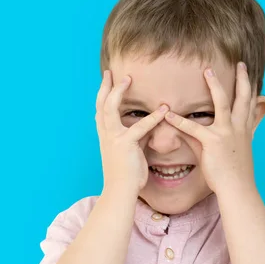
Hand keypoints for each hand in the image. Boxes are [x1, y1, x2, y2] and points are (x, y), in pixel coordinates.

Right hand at [95, 70, 168, 194]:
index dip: (103, 96)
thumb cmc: (127, 175)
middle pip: (100, 105)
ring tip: (128, 79)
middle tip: (109, 72)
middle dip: (104, 87)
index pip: (101, 111)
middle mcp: (105, 135)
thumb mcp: (131, 151)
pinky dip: (153, 117)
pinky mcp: (125, 144)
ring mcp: (113, 138)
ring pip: (110, 109)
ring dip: (118, 92)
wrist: (120, 191)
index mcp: (105, 136)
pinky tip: (164, 109)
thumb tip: (149, 126)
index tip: (107, 82)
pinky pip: (140, 127)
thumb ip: (138, 136)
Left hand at [164, 62, 257, 193]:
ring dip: (215, 85)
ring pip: (223, 102)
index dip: (252, 90)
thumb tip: (204, 132)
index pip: (250, 106)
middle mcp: (239, 128)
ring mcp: (228, 133)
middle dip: (242, 79)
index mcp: (245, 131)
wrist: (238, 189)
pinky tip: (168, 114)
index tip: (251, 76)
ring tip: (207, 71)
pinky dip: (179, 121)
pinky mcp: (214, 142)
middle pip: (243, 97)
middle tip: (240, 63)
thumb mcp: (232, 153)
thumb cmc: (235, 174)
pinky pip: (193, 128)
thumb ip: (217, 138)